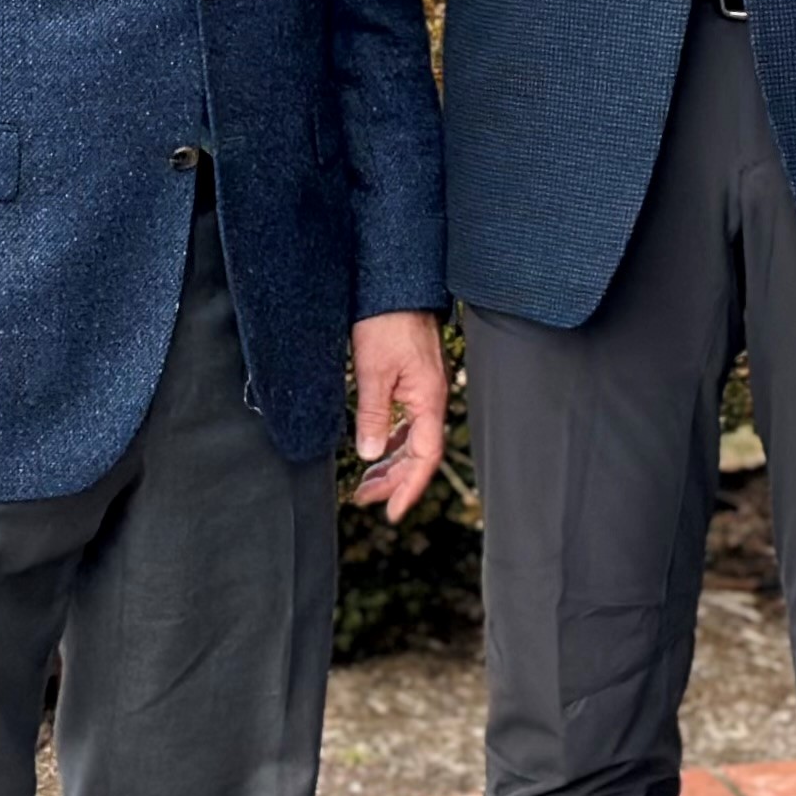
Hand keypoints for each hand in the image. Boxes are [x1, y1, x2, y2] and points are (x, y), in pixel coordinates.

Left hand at [351, 311, 451, 522]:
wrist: (396, 283)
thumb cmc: (387, 321)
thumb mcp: (372, 370)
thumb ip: (372, 414)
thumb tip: (368, 454)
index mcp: (428, 399)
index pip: (425, 457)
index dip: (409, 487)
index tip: (392, 512)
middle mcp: (431, 397)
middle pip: (420, 452)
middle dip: (394, 480)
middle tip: (364, 497)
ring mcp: (424, 388)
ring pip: (413, 438)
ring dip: (391, 462)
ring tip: (366, 480)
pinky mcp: (414, 379)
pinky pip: (408, 422)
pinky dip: (392, 440)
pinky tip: (376, 446)